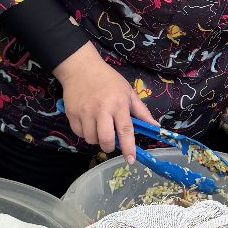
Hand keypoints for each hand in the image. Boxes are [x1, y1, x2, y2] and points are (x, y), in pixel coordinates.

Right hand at [51, 43, 155, 160]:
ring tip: (99, 128)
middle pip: (106, 139)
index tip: (131, 160)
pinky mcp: (72, 114)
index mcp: (118, 104)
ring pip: (91, 139)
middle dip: (110, 146)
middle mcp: (101, 109)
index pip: (125, 130)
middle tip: (111, 143)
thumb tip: (155, 126)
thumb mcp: (128, 92)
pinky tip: (89, 124)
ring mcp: (84, 112)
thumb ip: (141, 111)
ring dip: (97, 139)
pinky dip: (85, 133)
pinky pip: (79, 133)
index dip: (128, 147)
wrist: (81, 67)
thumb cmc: (108, 80)